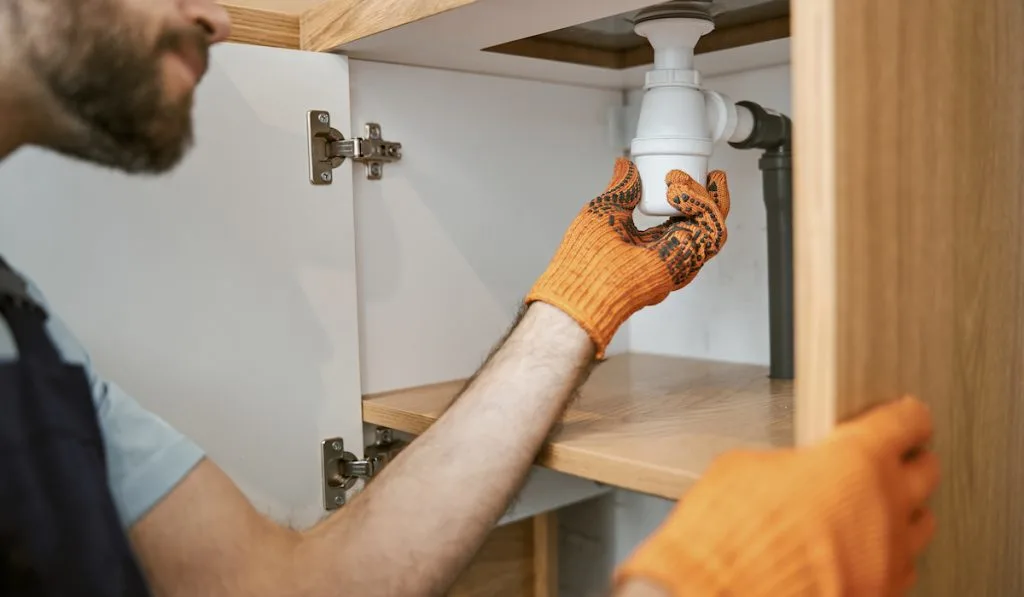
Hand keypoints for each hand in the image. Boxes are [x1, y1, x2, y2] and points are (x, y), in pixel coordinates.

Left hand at [526, 158, 729, 356]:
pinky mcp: (684, 263)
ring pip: (713, 227)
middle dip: (712, 196)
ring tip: (678, 181)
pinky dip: (702, 208)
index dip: (692, 196)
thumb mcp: (606, 210)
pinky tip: (679, 193)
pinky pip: (710, 233)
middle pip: (707, 223)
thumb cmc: (584, 258)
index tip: (683, 174)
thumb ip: (622, 188)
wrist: (581, 282)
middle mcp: (669, 254)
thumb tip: (625, 165)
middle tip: (709, 174)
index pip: (683, 218)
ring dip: (704, 197)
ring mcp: (679, 260)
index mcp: (652, 244)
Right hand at [615, 396, 940, 596]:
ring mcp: (886, 562)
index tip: (903, 417)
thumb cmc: (722, 540)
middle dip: (908, 463)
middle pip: (926, 473)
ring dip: (899, 514)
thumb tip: (790, 471)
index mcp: (854, 462)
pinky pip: (898, 573)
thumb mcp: (743, 469)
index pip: (906, 424)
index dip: (904, 416)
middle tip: (889, 460)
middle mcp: (883, 511)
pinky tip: (859, 556)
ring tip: (871, 512)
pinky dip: (884, 560)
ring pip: (919, 528)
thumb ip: (787, 463)